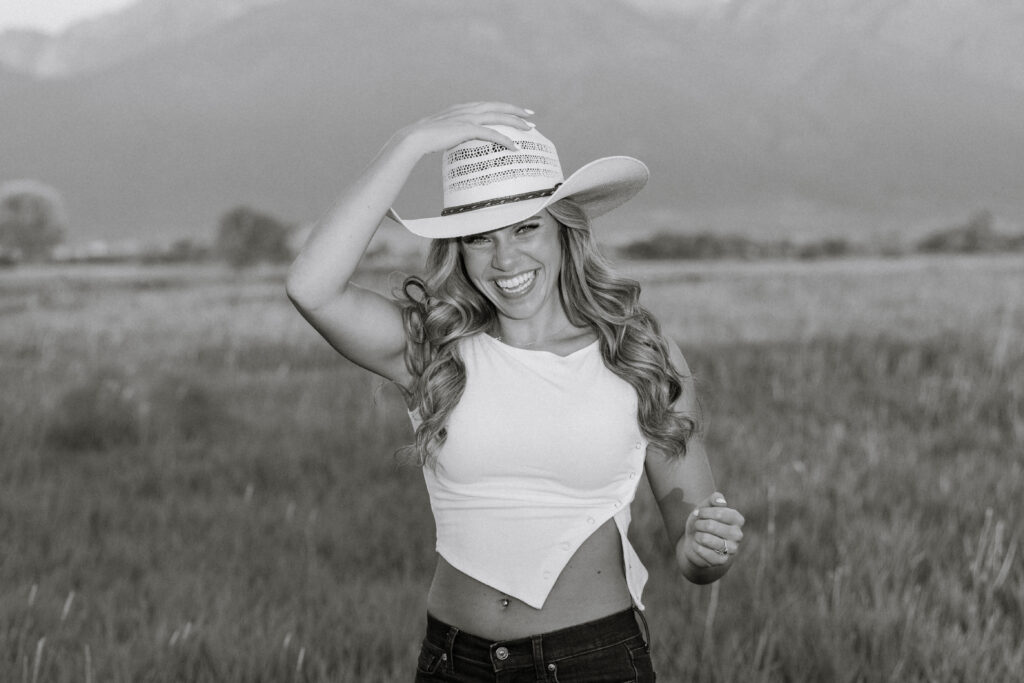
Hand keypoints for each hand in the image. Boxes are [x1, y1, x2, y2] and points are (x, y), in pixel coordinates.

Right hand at [391, 101, 534, 159]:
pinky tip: (514, 147)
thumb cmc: (423, 139)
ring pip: (498, 117)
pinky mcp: (466, 129)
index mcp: (460, 109)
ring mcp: (466, 118)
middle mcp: (466, 110)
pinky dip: (504, 140)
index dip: (502, 107)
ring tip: (529, 128)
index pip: (486, 105)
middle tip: (530, 115)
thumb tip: (455, 141)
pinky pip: (491, 134)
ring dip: (515, 122)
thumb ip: (451, 133)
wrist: (413, 138)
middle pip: (497, 106)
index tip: (514, 111)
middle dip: (515, 110)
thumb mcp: (441, 133)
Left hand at [678, 491, 744, 568]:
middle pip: (711, 525)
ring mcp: (732, 549)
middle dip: (699, 524)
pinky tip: (698, 545)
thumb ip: (713, 499)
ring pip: (706, 539)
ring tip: (698, 535)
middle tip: (698, 525)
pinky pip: (703, 552)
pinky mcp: (722, 561)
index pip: (719, 512)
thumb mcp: (705, 507)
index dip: (704, 512)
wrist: (694, 541)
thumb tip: (721, 501)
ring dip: (697, 535)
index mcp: (737, 519)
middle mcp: (738, 534)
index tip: (699, 513)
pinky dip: (696, 546)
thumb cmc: (702, 522)